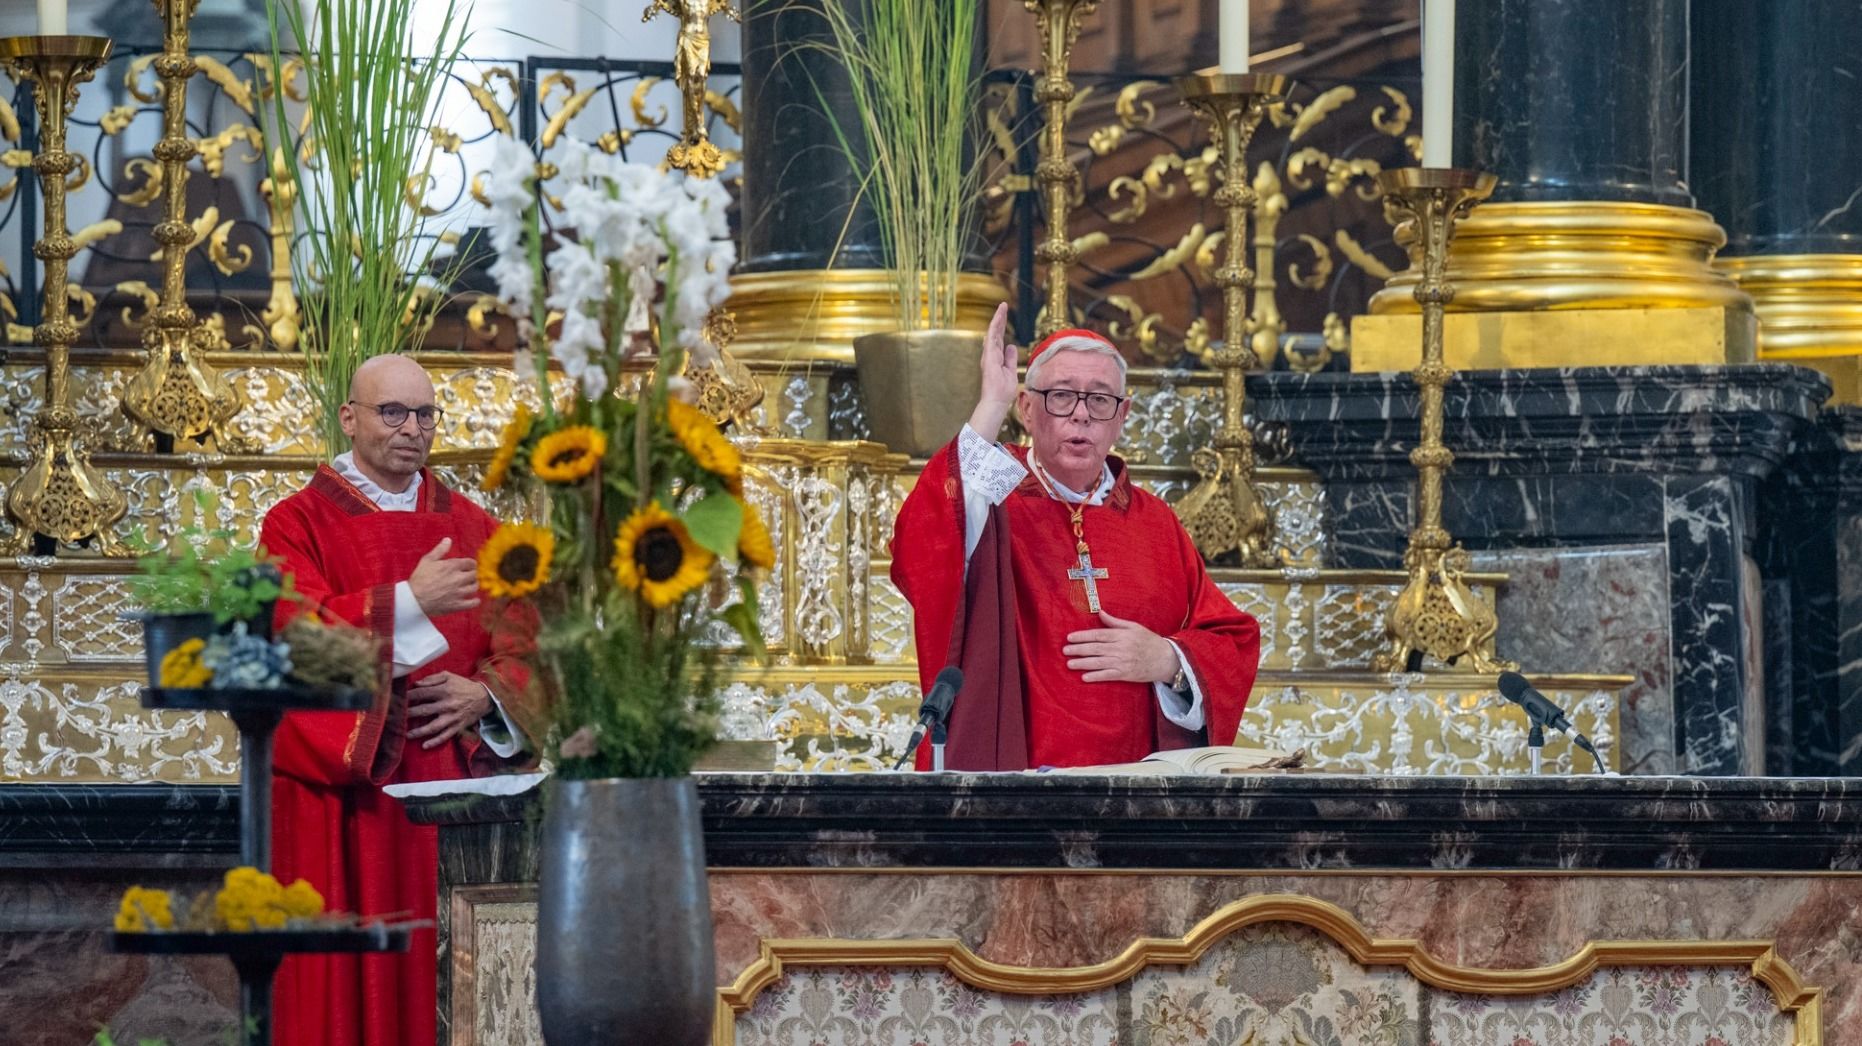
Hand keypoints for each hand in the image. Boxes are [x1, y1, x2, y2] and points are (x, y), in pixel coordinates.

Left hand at [406, 670, 492, 749]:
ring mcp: (452, 717)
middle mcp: (447, 704)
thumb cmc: (463, 686)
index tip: (399, 699)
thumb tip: (416, 684)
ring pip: (433, 727)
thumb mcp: (449, 676)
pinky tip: (424, 745)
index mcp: (445, 690)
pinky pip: (445, 736)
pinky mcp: (457, 726)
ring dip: (418, 731)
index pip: (421, 693)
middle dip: (408, 714)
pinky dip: (435, 742)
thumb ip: (432, 679)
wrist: (484, 697)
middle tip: (396, 717)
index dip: (408, 696)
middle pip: (423, 710)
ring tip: (407, 734)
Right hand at [409, 537, 479, 616]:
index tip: (468, 566)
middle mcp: (458, 578)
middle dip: (472, 574)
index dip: (470, 564)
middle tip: (468, 576)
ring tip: (469, 586)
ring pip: (475, 587)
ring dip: (473, 585)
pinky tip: (474, 600)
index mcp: (452, 566)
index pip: (471, 563)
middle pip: (474, 574)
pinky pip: (473, 603)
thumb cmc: (419, 579)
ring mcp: (459, 592)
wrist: (413, 599)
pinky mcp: (457, 604)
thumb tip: (448, 540)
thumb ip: (440, 550)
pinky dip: (475, 601)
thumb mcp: (427, 560)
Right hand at [967, 302, 1017, 440]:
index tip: (1004, 315)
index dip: (1001, 327)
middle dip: (999, 319)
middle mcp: (991, 354)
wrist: (997, 400)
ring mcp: (989, 355)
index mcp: (996, 358)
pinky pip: (992, 338)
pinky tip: (998, 318)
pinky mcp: (989, 356)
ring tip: (1002, 307)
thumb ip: (1011, 358)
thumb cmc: (1003, 390)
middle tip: (1003, 306)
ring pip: (993, 332)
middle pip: (995, 333)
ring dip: (998, 319)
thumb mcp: (1011, 371)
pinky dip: (995, 327)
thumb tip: (1012, 346)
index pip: (999, 339)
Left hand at [1063, 610, 1179, 683]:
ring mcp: (1123, 662)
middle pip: (1096, 648)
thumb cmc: (1149, 641)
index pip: (1099, 635)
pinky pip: (1108, 675)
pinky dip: (1096, 676)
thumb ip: (1115, 621)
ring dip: (1083, 663)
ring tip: (1069, 663)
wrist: (1166, 659)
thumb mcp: (1134, 627)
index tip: (1070, 637)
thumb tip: (1100, 612)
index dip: (1083, 636)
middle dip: (1079, 649)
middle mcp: (1121, 648)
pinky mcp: (1126, 674)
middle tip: (1065, 650)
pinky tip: (1085, 677)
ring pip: (1099, 662)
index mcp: (1122, 635)